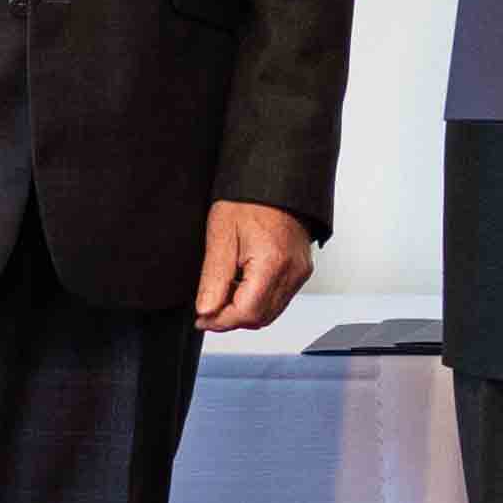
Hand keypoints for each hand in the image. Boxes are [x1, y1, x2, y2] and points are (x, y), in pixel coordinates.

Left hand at [193, 201, 314, 333]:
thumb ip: (213, 278)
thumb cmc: (249, 199)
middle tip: (208, 309)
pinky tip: (242, 285)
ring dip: (244, 311)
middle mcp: (292, 272)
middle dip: (231, 319)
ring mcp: (300, 272)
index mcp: (272, 263)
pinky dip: (258, 300)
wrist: (275, 180)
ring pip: (270, 312)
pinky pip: (279, 298)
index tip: (201, 318)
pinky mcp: (301, 270)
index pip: (247, 313)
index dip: (220, 321)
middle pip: (260, 318)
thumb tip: (206, 310)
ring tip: (223, 293)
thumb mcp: (220, 234)